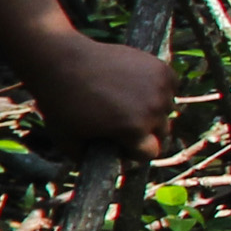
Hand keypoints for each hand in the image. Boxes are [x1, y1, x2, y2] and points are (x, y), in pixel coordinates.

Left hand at [20, 29, 171, 158]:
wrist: (61, 60)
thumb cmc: (60, 102)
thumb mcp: (67, 139)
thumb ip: (87, 159)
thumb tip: (109, 170)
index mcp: (134, 129)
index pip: (150, 153)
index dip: (133, 152)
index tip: (120, 145)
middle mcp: (152, 109)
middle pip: (161, 132)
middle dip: (143, 132)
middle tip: (120, 122)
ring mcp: (159, 86)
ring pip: (166, 109)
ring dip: (151, 109)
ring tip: (125, 103)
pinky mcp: (161, 68)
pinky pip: (170, 87)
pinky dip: (157, 89)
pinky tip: (136, 88)